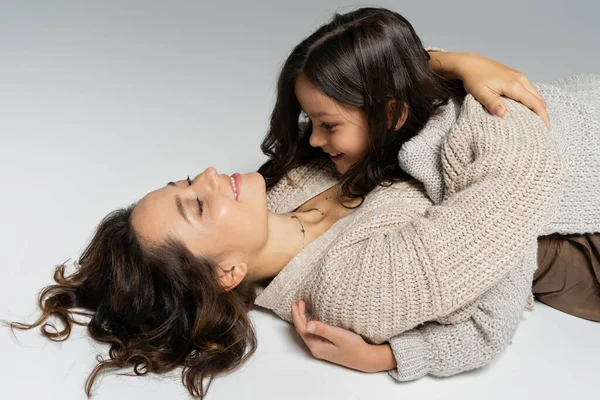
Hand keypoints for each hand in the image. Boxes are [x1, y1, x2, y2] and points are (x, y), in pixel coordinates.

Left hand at [291, 300, 379, 372]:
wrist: (365, 359)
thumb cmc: (354, 347)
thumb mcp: (338, 335)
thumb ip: (322, 329)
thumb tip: (307, 324)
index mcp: (316, 345)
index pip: (302, 328)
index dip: (297, 315)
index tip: (295, 303)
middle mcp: (315, 348)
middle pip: (302, 330)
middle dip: (299, 316)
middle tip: (298, 302)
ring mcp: (320, 349)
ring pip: (307, 332)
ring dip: (304, 319)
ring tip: (303, 308)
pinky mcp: (325, 347)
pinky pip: (312, 334)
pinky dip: (310, 324)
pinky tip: (312, 320)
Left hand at [430, 51, 550, 129]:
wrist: (470, 63)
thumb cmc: (474, 78)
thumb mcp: (480, 93)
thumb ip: (492, 104)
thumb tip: (503, 114)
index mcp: (514, 85)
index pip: (535, 103)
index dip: (543, 117)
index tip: (546, 129)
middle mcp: (521, 79)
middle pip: (539, 99)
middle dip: (543, 114)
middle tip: (542, 129)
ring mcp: (519, 76)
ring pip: (535, 94)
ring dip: (537, 107)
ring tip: (535, 121)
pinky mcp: (515, 76)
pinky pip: (529, 90)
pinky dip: (531, 100)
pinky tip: (526, 109)